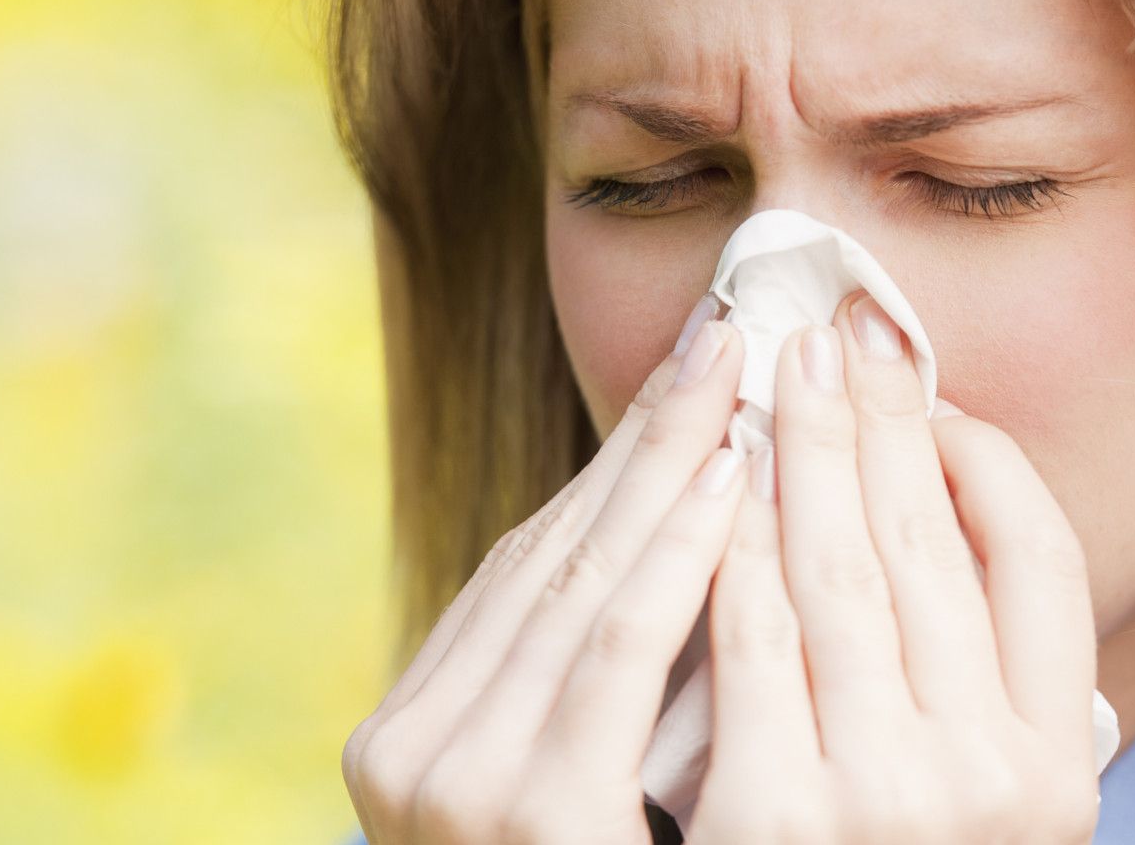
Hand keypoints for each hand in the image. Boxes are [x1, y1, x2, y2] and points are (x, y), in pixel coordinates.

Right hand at [342, 314, 755, 843]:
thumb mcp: (552, 797)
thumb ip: (573, 704)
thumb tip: (667, 545)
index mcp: (400, 743)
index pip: (514, 579)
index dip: (602, 472)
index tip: (676, 388)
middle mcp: (407, 756)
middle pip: (546, 561)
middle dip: (641, 439)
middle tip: (715, 337)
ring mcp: (460, 784)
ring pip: (582, 586)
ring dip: (667, 468)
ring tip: (734, 377)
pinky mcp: (537, 812)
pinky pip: (618, 648)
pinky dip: (680, 556)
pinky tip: (731, 481)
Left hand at [684, 290, 1099, 844]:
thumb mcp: (967, 806)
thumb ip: (975, 694)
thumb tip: (938, 501)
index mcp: (1059, 771)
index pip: (1044, 563)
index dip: (981, 455)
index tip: (924, 383)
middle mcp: (994, 786)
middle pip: (929, 545)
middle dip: (875, 416)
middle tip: (835, 322)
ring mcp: (886, 804)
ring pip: (833, 571)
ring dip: (797, 451)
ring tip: (772, 366)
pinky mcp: (774, 822)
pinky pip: (747, 639)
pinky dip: (729, 541)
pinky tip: (713, 469)